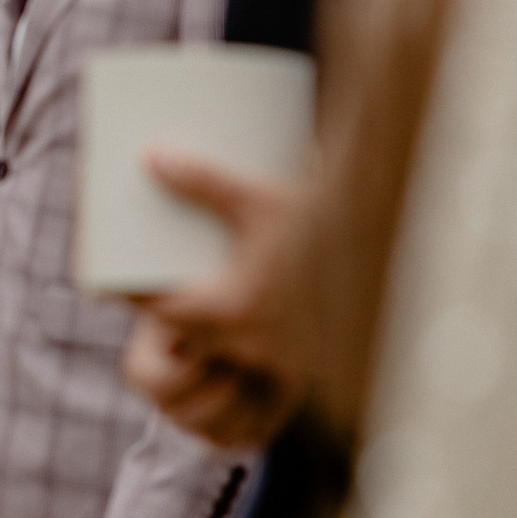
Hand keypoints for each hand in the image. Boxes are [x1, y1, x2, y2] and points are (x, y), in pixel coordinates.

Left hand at [121, 148, 304, 447]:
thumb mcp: (262, 199)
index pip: (159, 313)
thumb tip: (151, 157)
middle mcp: (254, 340)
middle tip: (155, 286)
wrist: (404, 248)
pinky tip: (249, 317)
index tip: (112, 284)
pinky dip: (247, 339)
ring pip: (224, 349)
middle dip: (170, 314)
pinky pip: (263, 358)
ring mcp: (284, 355)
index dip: (132, 298)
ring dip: (208, 329)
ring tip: (202, 295)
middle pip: (187, 335)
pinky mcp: (311, 360)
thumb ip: (204, 181)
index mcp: (234, 306)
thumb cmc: (328, 219)